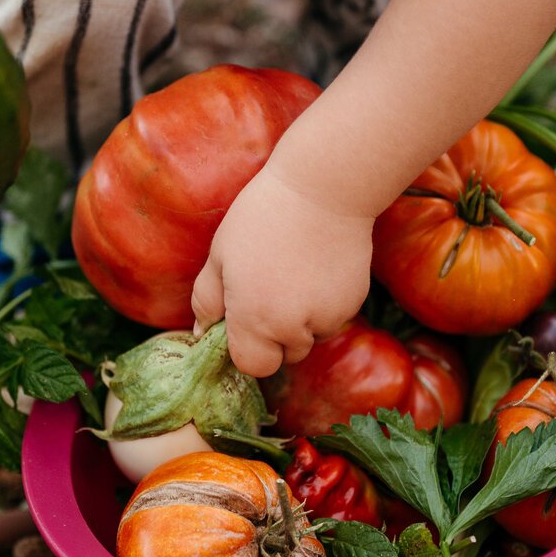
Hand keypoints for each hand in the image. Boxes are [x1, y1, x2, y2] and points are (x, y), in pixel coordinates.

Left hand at [191, 165, 374, 377]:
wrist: (323, 190)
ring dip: (303, 319)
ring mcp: (328, 317)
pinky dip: (326, 302)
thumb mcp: (220, 255)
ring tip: (295, 272)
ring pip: (312, 335)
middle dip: (277, 336)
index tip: (245, 323)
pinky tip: (318, 266)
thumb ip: (207, 300)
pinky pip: (334, 316)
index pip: (253, 366)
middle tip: (271, 289)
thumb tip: (201, 332)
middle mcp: (293, 328)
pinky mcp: (354, 302)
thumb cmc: (262, 217)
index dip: (248, 349)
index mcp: (254, 320)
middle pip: (286, 354)